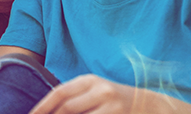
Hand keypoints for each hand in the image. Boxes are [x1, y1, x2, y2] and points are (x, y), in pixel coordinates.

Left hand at [29, 75, 190, 113]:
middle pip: (67, 109)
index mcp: (89, 80)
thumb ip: (73, 97)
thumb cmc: (112, 99)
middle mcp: (100, 90)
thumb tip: (46, 110)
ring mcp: (111, 106)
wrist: (148, 104)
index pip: (59, 94)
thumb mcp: (93, 91)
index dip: (42, 107)